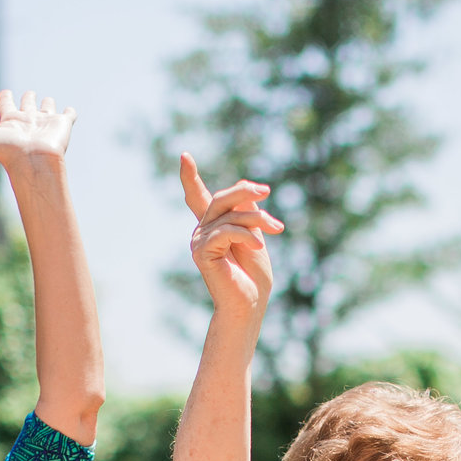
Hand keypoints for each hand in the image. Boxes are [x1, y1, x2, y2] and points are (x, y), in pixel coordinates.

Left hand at [0, 88, 75, 167]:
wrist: (33, 161)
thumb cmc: (8, 152)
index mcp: (11, 122)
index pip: (7, 105)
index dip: (6, 98)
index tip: (6, 93)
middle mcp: (28, 121)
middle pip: (28, 105)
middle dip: (28, 98)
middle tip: (29, 94)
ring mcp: (46, 123)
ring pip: (47, 109)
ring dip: (47, 104)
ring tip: (48, 101)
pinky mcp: (62, 124)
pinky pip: (69, 115)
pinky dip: (70, 112)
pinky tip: (70, 111)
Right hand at [180, 153, 282, 312]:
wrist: (250, 304)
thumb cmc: (253, 275)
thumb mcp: (255, 235)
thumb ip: (247, 212)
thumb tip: (244, 186)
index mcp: (213, 226)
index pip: (198, 197)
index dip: (189, 177)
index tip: (184, 156)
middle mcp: (202, 231)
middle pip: (221, 199)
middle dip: (246, 192)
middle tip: (267, 193)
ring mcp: (199, 241)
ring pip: (229, 214)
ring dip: (256, 219)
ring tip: (276, 228)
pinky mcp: (201, 252)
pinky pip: (226, 230)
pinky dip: (246, 234)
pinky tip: (257, 244)